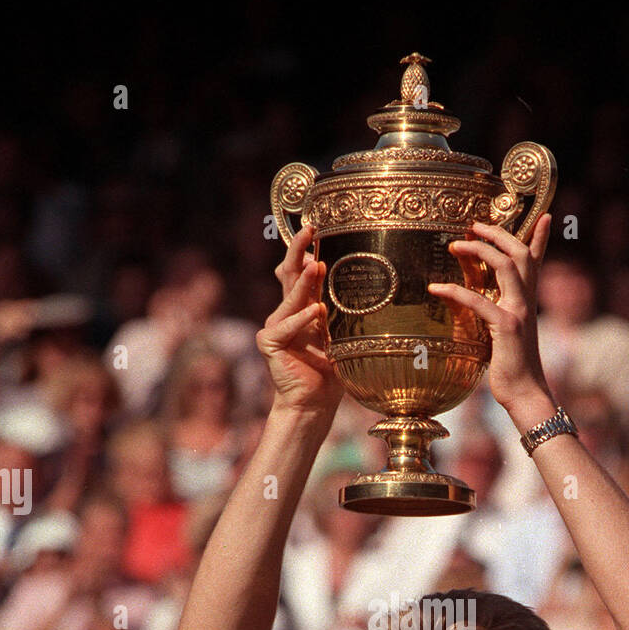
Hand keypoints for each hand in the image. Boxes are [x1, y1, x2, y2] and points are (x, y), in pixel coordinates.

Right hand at [257, 225, 340, 416]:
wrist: (315, 402)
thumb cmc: (332, 370)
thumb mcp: (341, 333)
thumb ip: (340, 309)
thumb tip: (359, 281)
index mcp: (303, 307)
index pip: (302, 271)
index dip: (306, 248)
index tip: (319, 227)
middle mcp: (286, 312)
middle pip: (290, 274)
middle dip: (298, 249)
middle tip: (310, 229)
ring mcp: (275, 326)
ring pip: (289, 297)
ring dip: (303, 281)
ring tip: (316, 265)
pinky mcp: (269, 344)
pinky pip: (284, 326)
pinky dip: (300, 319)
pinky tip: (313, 312)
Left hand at [427, 214, 552, 415]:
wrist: (525, 393)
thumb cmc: (512, 368)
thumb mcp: (506, 336)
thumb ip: (498, 316)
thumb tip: (482, 307)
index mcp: (528, 302)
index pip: (537, 262)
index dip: (541, 237)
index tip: (545, 216)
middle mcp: (527, 301)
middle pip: (520, 253)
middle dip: (498, 233)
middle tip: (474, 224)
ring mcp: (519, 312)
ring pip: (506, 265)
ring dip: (480, 249)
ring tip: (456, 243)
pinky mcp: (506, 327)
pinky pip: (479, 301)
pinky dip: (456, 291)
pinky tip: (436, 288)